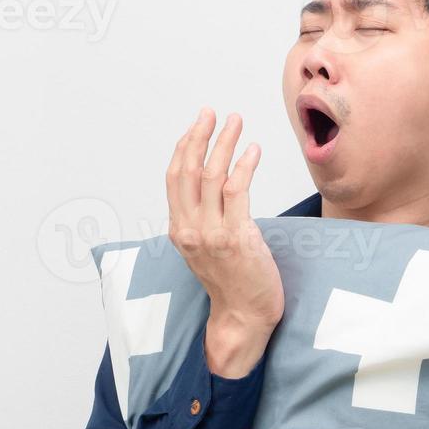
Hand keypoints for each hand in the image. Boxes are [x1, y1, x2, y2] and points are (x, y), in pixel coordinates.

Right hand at [166, 107, 282, 377]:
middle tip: (213, 113)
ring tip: (236, 122)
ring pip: (211, 175)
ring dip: (224, 143)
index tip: (198, 125)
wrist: (244, 316)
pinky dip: (244, 165)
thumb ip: (203, 220)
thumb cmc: (233, 282)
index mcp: (178, 230)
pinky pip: (236, 190)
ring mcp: (211, 234)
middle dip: (200, 136)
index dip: (185, 147)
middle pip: (187, 171)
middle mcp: (189, 229)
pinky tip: (254, 150)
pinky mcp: (237, 237)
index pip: (174, 178)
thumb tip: (214, 185)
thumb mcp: (206, 248)